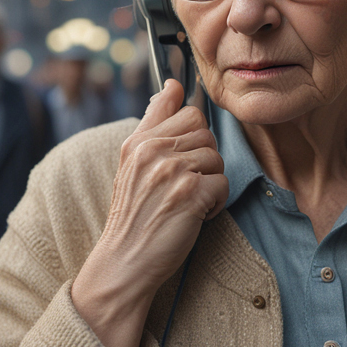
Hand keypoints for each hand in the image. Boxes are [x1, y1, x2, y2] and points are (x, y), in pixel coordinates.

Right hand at [72, 80, 227, 346]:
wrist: (124, 261)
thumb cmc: (133, 214)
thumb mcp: (132, 162)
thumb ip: (153, 120)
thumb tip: (172, 85)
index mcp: (138, 140)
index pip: (187, 111)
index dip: (194, 137)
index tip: (183, 158)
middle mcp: (152, 150)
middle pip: (207, 135)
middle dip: (203, 161)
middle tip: (182, 186)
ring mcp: (171, 171)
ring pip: (217, 159)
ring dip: (210, 184)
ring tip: (186, 202)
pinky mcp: (190, 194)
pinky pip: (223, 185)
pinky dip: (215, 204)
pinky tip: (194, 216)